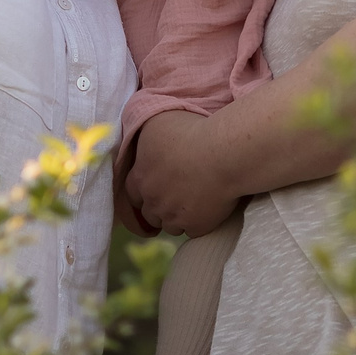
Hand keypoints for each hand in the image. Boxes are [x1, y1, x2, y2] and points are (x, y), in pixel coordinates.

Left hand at [127, 110, 241, 235]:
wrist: (223, 154)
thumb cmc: (190, 131)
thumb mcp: (157, 123)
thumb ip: (144, 137)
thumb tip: (143, 142)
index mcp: (141, 177)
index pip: (132, 193)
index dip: (143, 190)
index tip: (156, 187)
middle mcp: (153, 200)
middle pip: (150, 213)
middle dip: (160, 207)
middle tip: (176, 196)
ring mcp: (174, 217)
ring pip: (171, 225)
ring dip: (178, 217)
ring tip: (194, 201)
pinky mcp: (196, 227)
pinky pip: (193, 231)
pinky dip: (199, 223)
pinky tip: (209, 208)